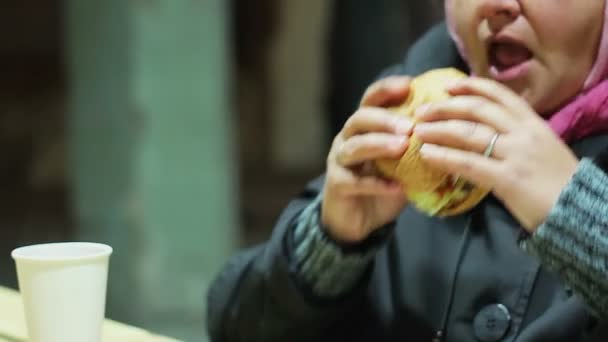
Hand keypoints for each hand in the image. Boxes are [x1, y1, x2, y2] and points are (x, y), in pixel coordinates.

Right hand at [322, 76, 412, 242]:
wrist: (359, 220)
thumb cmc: (384, 184)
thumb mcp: (404, 161)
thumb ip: (419, 144)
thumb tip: (457, 130)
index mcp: (365, 126)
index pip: (371, 99)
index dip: (386, 89)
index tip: (409, 84)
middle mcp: (348, 138)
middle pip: (360, 119)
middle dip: (384, 119)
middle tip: (409, 126)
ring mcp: (339, 161)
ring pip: (353, 146)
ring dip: (378, 144)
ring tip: (401, 147)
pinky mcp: (337, 185)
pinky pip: (354, 181)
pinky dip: (376, 184)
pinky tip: (397, 187)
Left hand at [413, 77, 577, 231]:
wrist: (581, 212)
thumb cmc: (559, 183)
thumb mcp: (542, 149)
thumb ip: (517, 138)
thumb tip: (486, 133)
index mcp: (533, 123)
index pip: (500, 95)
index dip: (471, 86)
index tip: (448, 85)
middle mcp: (523, 133)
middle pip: (478, 110)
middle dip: (446, 107)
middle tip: (421, 110)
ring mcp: (516, 154)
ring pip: (469, 133)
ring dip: (439, 129)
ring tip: (418, 131)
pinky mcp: (507, 178)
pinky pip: (468, 163)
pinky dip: (444, 157)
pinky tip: (426, 154)